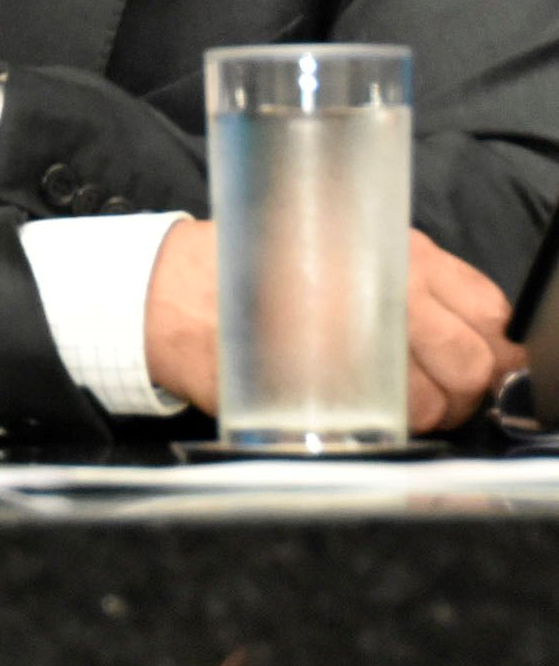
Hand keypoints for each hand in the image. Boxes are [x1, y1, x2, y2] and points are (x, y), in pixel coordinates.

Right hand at [144, 221, 525, 432]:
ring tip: (392, 397)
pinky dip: (387, 426)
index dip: (492, 344)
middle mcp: (380, 297)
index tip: (477, 354)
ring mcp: (352, 348)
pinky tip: (364, 407)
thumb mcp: (341, 237)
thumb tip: (479, 327)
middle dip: (465, 386)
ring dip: (427, 412)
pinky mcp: (321, 393)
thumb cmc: (258, 261)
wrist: (173, 291)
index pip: (487, 314)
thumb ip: (410, 272)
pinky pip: (387, 427)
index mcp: (395, 254)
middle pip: (470, 365)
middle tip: (436, 385)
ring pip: (434, 406)